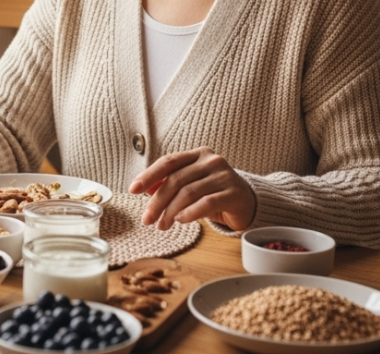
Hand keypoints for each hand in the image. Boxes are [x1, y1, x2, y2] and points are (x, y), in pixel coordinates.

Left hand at [127, 147, 256, 230]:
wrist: (247, 202)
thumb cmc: (213, 193)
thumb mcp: (189, 186)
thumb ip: (168, 184)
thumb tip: (143, 189)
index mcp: (197, 154)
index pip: (168, 162)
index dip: (148, 175)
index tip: (132, 189)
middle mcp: (211, 160)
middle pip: (176, 179)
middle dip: (157, 201)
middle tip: (147, 219)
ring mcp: (224, 175)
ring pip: (189, 192)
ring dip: (171, 211)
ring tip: (162, 225)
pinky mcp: (233, 193)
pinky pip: (207, 202)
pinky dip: (190, 213)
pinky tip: (181, 220)